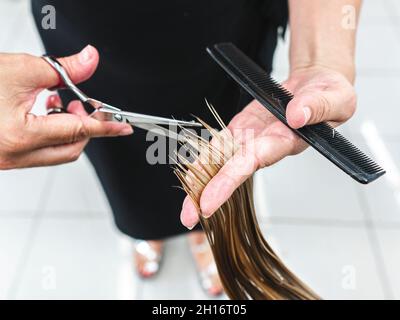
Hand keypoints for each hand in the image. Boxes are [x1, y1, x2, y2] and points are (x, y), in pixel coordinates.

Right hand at [0, 45, 132, 169]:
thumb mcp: (20, 69)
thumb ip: (63, 68)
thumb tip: (90, 60)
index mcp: (19, 136)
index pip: (78, 132)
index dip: (105, 126)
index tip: (124, 126)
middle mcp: (13, 156)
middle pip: (70, 149)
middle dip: (84, 127)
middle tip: (81, 105)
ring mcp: (7, 161)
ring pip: (56, 153)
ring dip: (66, 130)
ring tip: (57, 103)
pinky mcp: (4, 158)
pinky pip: (39, 153)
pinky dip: (49, 135)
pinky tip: (42, 112)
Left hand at [180, 65, 355, 228]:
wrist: (316, 86)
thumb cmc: (329, 95)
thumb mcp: (336, 96)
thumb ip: (318, 106)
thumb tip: (296, 116)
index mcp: (285, 141)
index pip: (252, 162)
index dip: (229, 180)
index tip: (209, 203)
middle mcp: (263, 145)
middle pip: (231, 169)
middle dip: (208, 194)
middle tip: (188, 216)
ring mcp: (250, 137)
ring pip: (221, 160)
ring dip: (201, 181)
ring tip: (184, 208)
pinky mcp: (242, 127)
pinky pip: (220, 143)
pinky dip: (204, 158)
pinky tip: (189, 174)